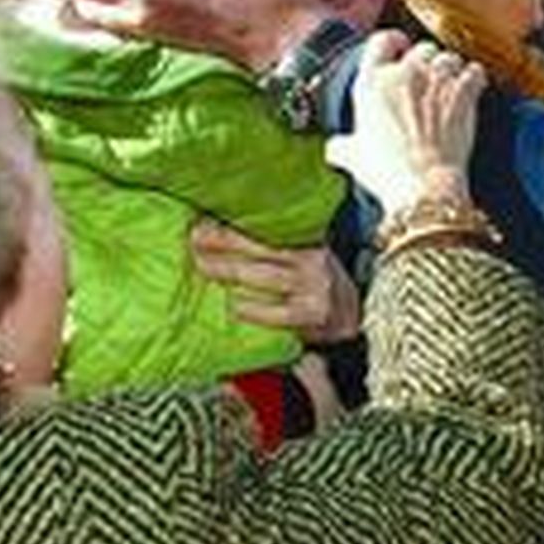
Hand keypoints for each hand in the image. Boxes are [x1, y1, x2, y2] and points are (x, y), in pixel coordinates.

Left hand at [192, 217, 359, 342]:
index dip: (232, 227)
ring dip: (230, 271)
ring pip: (266, 276)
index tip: (202, 224)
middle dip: (223, 244)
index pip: (266, 229)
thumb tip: (220, 235)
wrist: (349, 319)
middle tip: (194, 242)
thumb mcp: (303, 256)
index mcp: (308, 241)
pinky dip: (254, 310)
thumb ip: (273, 246)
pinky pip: (279, 313)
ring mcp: (314, 287)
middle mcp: (312, 260)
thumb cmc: (313, 283)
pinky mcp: (314, 315)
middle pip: (261, 248)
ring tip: (203, 267)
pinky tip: (234, 306)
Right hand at [325, 32, 485, 215]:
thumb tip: (333, 149)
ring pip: (449, 57)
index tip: (399, 47)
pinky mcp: (463, 92)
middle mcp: (404, 73)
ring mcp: (436, 80)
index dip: (393, 41)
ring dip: (451, 69)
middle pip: (421, 48)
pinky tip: (473, 87)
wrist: (422, 182)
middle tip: (427, 79)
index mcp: (372, 82)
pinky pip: (474, 71)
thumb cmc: (386, 170)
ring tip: (450, 85)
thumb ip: (341, 146)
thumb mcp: (352, 157)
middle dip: (426, 61)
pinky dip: (475, 78)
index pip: (381, 41)